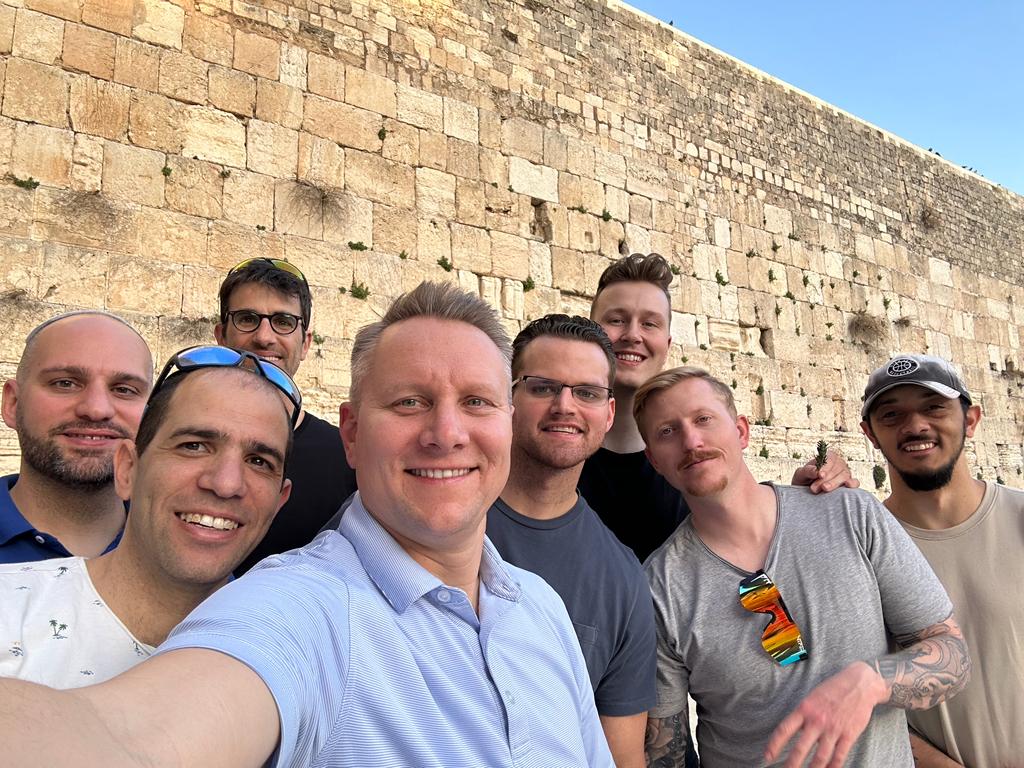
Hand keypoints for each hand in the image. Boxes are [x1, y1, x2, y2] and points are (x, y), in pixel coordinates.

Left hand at [765, 661, 884, 767]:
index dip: (774, 745)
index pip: (784, 730)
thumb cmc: (833, 688)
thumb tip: (794, 730)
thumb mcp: (812, 696)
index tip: (767, 756)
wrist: (860, 683)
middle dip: (791, 763)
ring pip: (820, 757)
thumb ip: (803, 713)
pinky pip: (839, 756)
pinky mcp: (849, 735)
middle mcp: (817, 720)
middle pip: (800, 748)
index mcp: (805, 708)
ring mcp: (833, 729)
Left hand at [791, 450, 859, 492]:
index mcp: (827, 457)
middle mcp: (838, 464)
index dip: (826, 467)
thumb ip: (807, 471)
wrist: (806, 493)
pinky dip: (853, 483)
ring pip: (845, 475)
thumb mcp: (800, 475)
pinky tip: (848, 485)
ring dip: (835, 483)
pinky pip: (855, 482)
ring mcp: (845, 473)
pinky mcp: (849, 483)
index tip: (820, 475)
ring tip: (824, 489)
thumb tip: (816, 471)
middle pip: (837, 468)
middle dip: (825, 479)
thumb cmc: (804, 481)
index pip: (830, 459)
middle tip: (815, 488)